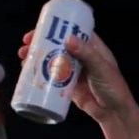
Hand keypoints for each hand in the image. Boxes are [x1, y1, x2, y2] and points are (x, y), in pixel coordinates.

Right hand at [18, 0, 137, 123]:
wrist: (114, 114)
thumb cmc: (113, 88)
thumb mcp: (101, 69)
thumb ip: (86, 55)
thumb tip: (68, 39)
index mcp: (93, 48)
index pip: (74, 31)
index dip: (57, 26)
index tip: (41, 25)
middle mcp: (82, 57)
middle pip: (59, 44)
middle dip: (42, 41)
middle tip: (26, 42)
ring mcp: (74, 71)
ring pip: (53, 59)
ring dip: (38, 56)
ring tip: (24, 56)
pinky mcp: (68, 86)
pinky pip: (52, 76)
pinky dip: (40, 73)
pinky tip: (28, 71)